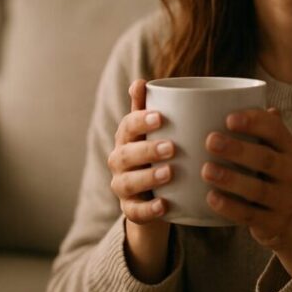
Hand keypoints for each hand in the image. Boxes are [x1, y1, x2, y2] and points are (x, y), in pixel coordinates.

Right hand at [108, 79, 174, 282]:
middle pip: (125, 154)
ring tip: (170, 173)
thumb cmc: (158, 154)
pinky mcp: (131, 210)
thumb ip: (148, 108)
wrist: (156, 195)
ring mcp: (123, 186)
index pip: (127, 126)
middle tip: (171, 147)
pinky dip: (149, 210)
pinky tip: (165, 205)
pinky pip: (135, 212)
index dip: (140, 120)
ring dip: (148, 177)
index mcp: (127, 138)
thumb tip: (140, 80)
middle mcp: (120, 161)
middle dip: (146, 150)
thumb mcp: (156, 132)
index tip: (159, 117)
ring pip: (127, 182)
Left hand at [202, 107, 291, 276]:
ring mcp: (285, 200)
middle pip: (266, 160)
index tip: (229, 118)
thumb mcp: (278, 151)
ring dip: (231, 180)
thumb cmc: (278, 176)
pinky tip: (211, 198)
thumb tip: (238, 94)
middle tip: (210, 140)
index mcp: (290, 149)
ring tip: (206, 170)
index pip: (276, 131)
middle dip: (238, 150)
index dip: (254, 123)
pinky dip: (230, 208)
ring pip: (258, 189)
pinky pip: (251, 215)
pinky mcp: (273, 223)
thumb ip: (262, 128)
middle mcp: (291, 173)